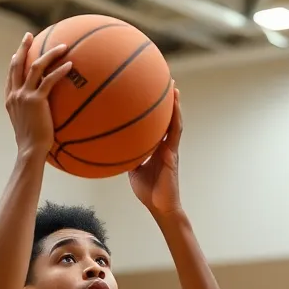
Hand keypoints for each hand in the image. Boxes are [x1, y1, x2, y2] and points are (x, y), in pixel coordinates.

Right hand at [4, 33, 70, 155]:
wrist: (30, 151)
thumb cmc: (33, 145)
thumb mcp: (29, 126)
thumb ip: (33, 115)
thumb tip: (45, 114)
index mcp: (10, 100)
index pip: (10, 76)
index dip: (15, 62)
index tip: (19, 51)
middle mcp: (14, 95)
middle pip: (17, 64)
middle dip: (23, 47)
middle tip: (29, 36)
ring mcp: (24, 96)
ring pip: (35, 67)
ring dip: (49, 54)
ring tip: (62, 46)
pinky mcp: (36, 100)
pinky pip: (49, 80)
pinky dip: (60, 71)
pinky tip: (70, 65)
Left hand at [128, 87, 182, 215]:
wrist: (160, 206)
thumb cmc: (148, 191)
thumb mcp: (133, 170)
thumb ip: (128, 157)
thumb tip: (113, 147)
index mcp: (157, 149)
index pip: (157, 126)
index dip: (156, 112)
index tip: (151, 96)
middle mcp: (165, 146)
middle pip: (167, 120)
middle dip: (167, 103)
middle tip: (164, 83)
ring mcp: (171, 149)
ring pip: (175, 122)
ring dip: (175, 105)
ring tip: (173, 88)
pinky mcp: (172, 154)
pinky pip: (175, 132)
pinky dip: (175, 117)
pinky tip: (174, 106)